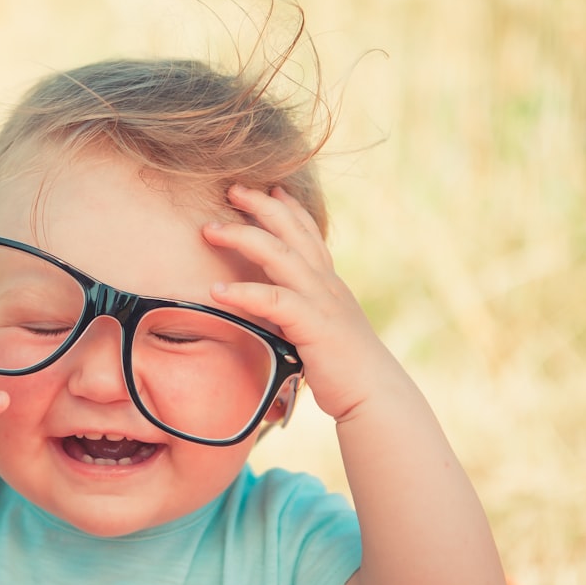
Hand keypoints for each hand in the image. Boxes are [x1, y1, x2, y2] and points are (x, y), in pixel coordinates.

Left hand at [202, 185, 411, 420]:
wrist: (377, 396)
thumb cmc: (346, 371)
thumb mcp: (323, 331)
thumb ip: (304, 315)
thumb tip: (279, 316)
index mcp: (330, 285)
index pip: (309, 235)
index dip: (290, 209)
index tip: (270, 188)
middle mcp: (327, 285)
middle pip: (291, 231)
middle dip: (260, 205)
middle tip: (232, 188)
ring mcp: (322, 302)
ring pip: (280, 255)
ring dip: (242, 237)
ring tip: (209, 230)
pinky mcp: (313, 326)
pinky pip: (274, 300)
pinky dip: (244, 292)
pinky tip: (216, 291)